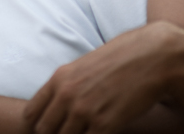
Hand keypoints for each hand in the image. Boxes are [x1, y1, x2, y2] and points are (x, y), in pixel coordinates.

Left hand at [24, 21, 183, 133]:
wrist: (152, 57)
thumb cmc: (121, 60)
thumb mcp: (84, 67)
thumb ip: (67, 85)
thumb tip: (58, 105)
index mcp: (59, 79)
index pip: (31, 113)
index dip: (34, 127)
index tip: (44, 132)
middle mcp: (67, 95)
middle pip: (45, 131)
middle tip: (67, 133)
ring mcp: (84, 110)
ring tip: (84, 132)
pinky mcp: (105, 124)